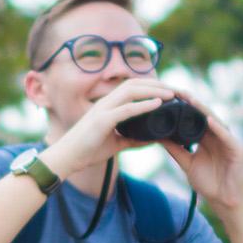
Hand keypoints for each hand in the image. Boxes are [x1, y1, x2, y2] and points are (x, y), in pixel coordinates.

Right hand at [39, 78, 178, 182]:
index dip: (151, 86)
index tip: (169, 92)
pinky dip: (143, 105)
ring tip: (171, 94)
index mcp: (108, 106)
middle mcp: (106, 103)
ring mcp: (103, 110)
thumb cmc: (87, 151)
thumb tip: (153, 140)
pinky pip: (126, 109)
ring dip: (153, 90)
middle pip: (134, 84)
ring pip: (131, 91)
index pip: (132, 87)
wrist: (67, 158)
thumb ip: (132, 139)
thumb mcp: (115, 144)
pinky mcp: (102, 121)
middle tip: (176, 90)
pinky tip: (157, 105)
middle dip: (156, 84)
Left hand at [158, 89, 242, 208]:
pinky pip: (226, 136)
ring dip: (203, 110)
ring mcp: (229, 140)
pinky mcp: (238, 149)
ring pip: (215, 121)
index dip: (182, 107)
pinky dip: (217, 127)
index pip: (193, 117)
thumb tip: (157, 136)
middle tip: (175, 91)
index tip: (166, 97)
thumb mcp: (187, 163)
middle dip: (190, 103)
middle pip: (203, 115)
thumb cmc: (208, 183)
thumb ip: (174, 149)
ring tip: (189, 99)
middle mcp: (218, 135)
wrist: (224, 201)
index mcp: (207, 137)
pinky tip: (208, 120)